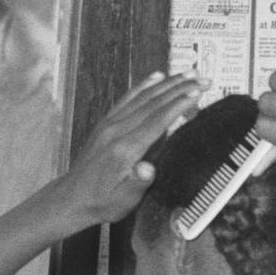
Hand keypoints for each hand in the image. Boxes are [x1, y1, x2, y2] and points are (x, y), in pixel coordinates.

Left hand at [57, 71, 203, 223]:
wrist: (72, 198)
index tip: (198, 91)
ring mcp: (110, 124)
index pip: (158, 120)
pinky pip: (128, 99)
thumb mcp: (122, 201)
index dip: (179, 104)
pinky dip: (144, 85)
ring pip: (142, 97)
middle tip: (203, 78)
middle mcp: (117, 131)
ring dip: (167, 83)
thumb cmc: (101, 201)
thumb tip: (148, 169)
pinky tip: (156, 77)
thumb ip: (137, 183)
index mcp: (125, 149)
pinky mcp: (106, 123)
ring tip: (188, 73)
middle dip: (180, 88)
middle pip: (153, 103)